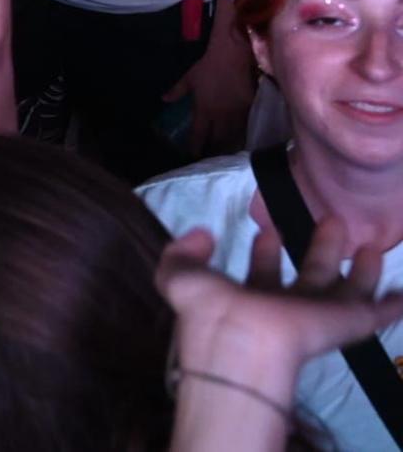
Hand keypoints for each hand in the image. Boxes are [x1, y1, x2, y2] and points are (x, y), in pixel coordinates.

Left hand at [159, 220, 402, 377]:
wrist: (242, 339)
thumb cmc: (211, 307)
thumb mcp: (181, 275)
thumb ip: (183, 253)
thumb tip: (202, 234)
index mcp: (251, 299)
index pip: (262, 273)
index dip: (265, 253)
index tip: (269, 231)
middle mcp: (288, 308)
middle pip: (311, 276)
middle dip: (320, 249)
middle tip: (331, 221)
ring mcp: (320, 317)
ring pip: (347, 290)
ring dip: (359, 269)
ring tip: (370, 244)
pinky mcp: (347, 323)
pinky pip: (377, 313)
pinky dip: (393, 305)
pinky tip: (402, 294)